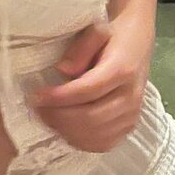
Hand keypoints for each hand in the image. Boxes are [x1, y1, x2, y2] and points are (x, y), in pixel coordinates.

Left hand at [28, 18, 153, 152]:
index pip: (87, 91)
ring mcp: (132, 114)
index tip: (36, 96)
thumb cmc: (113, 34)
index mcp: (122, 70)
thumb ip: (80, 49)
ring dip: (68, 131)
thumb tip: (62, 71)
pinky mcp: (130, 125)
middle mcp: (130, 97)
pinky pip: (105, 144)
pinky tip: (65, 130)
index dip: (59, 97)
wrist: (138, 41)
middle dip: (59, 117)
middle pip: (91, 118)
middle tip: (38, 108)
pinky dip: (82, 142)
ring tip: (48, 118)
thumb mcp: (96, 31)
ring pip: (97, 135)